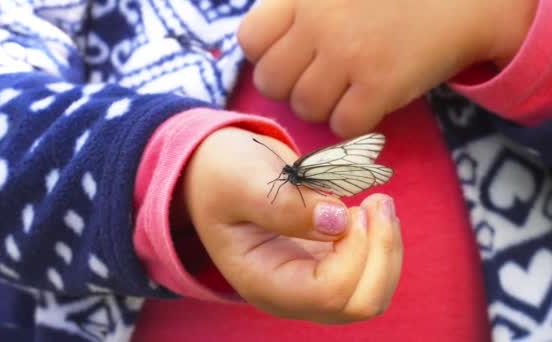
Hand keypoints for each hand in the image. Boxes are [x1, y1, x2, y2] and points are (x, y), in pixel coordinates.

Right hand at [182, 127, 401, 322]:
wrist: (218, 173)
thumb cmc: (221, 175)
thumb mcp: (239, 180)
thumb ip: (282, 204)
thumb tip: (337, 221)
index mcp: (263, 282)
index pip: (329, 293)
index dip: (354, 253)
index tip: (352, 208)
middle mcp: (291, 293)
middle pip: (360, 302)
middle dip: (382, 253)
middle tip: (378, 202)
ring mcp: (312, 281)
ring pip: (374, 290)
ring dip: (387, 247)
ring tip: (377, 202)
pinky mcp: (327, 263)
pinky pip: (371, 270)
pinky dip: (383, 242)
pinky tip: (370, 209)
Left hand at [238, 0, 535, 137]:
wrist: (461, 0)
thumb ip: (296, 10)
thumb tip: (266, 48)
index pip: (250, 41)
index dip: (266, 57)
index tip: (291, 57)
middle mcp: (319, 23)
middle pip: (272, 82)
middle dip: (292, 88)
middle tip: (320, 79)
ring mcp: (349, 54)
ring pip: (305, 108)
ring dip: (324, 107)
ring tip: (347, 89)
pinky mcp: (381, 84)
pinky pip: (343, 126)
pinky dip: (355, 122)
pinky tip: (370, 102)